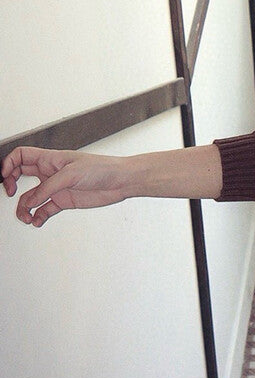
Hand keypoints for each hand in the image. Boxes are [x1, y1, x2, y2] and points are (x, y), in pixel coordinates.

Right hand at [3, 146, 130, 227]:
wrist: (120, 182)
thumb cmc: (102, 168)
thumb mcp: (71, 174)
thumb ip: (48, 188)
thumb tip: (30, 201)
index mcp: (51, 159)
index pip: (22, 156)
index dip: (9, 164)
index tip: (4, 177)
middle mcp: (51, 172)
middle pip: (20, 176)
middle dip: (11, 186)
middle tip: (11, 194)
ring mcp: (56, 187)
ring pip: (31, 198)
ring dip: (24, 208)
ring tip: (27, 217)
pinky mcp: (64, 201)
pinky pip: (44, 210)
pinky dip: (38, 217)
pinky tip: (38, 221)